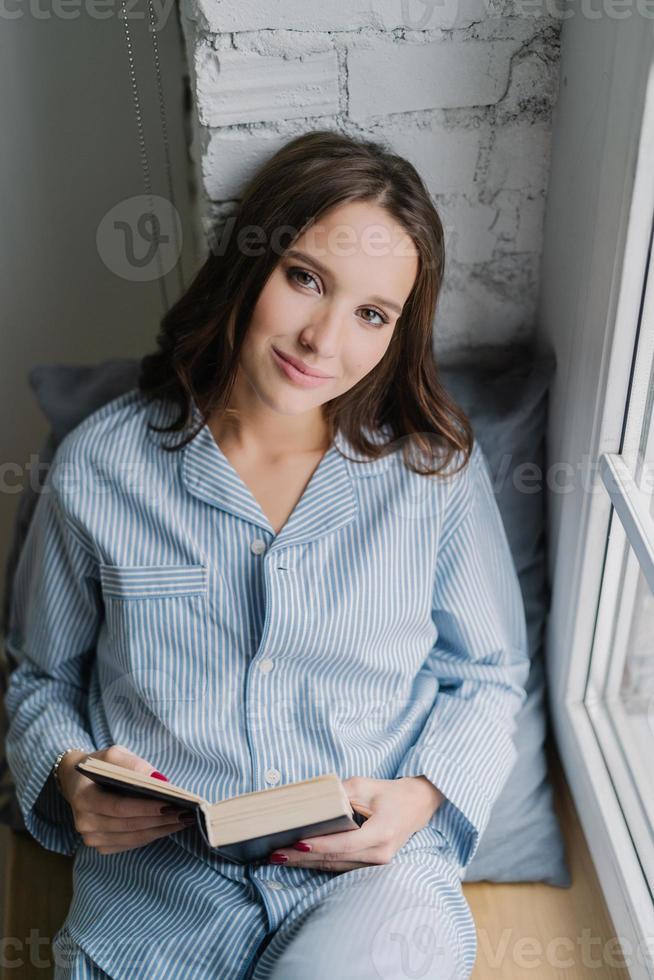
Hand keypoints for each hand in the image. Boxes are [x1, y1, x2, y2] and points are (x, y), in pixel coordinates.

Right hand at [56, 744, 196, 854]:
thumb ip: (133, 764)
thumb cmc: (99, 766)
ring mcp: (91, 838)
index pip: (119, 807)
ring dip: (161, 830)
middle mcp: (84, 822)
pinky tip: (169, 826)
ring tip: (184, 820)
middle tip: (186, 813)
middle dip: (160, 819)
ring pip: (133, 837)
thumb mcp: (113, 754)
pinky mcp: (101, 846)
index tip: (171, 804)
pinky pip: (131, 843)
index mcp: (83, 797)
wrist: (77, 782)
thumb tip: (159, 779)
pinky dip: (152, 836)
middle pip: (129, 824)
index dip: (146, 808)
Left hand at [266, 775, 443, 872]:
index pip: (344, 844)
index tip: (296, 844)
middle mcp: (380, 854)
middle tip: (275, 855)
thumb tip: (310, 801)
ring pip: (336, 866)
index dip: (320, 846)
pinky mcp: (372, 865)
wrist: (417, 805)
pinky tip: (300, 860)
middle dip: (303, 858)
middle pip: (336, 860)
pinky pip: (342, 866)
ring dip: (307, 864)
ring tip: (280, 859)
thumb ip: (338, 793)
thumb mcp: (364, 785)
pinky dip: (320, 862)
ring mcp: (377, 863)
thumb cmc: (389, 792)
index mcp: (381, 833)